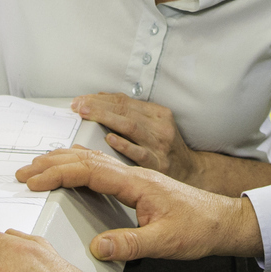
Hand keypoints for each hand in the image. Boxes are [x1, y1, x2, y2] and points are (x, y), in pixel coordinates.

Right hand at [16, 147, 260, 261]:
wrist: (224, 222)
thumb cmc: (199, 229)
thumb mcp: (165, 243)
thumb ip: (131, 244)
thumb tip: (98, 246)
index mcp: (136, 183)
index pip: (88, 170)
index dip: (58, 174)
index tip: (34, 181)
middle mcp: (133, 174)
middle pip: (84, 159)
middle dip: (50, 164)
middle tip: (23, 173)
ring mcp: (134, 176)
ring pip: (91, 159)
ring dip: (62, 161)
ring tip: (37, 167)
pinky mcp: (137, 184)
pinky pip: (101, 166)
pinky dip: (78, 164)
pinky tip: (72, 170)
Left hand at [71, 92, 201, 183]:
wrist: (193, 172)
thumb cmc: (167, 149)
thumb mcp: (154, 125)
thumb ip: (131, 113)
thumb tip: (101, 98)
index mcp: (158, 113)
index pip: (124, 101)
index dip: (100, 99)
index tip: (80, 100)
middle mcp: (160, 126)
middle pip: (125, 110)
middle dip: (98, 106)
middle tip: (78, 105)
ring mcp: (160, 145)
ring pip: (130, 126)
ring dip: (105, 118)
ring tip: (86, 114)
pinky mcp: (159, 164)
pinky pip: (139, 153)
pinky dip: (124, 144)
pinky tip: (110, 139)